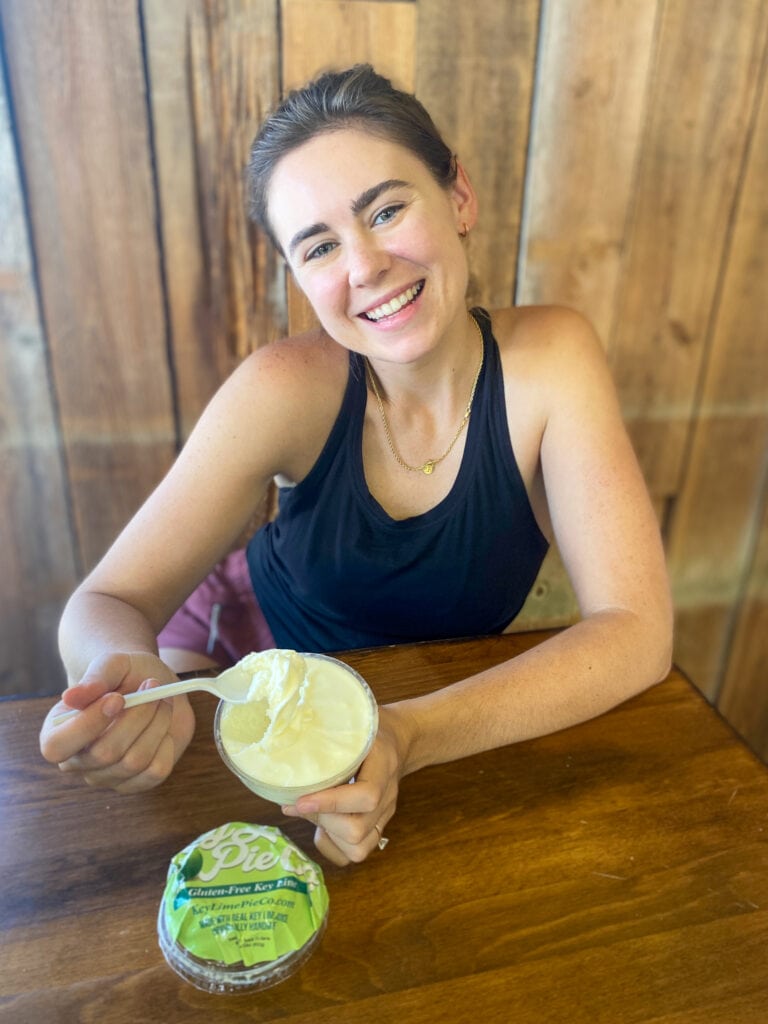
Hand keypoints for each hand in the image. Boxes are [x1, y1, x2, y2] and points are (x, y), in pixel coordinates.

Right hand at [39, 651, 194, 793]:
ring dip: (156, 724)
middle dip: (136, 716)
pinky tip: (163, 725)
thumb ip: (93, 679)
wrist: (152, 686)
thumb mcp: (111, 665)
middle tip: (152, 685)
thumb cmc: (124, 675)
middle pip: (105, 754)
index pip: (56, 746)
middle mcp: (78, 761)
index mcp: (57, 732)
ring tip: (161, 700)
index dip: (88, 724)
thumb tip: (70, 696)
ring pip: (134, 762)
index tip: (118, 697)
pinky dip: (166, 744)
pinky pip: (155, 772)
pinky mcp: (136, 782)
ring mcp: (106, 776)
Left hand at [282, 706, 403, 865]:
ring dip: (328, 835)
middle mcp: (387, 797)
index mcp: (384, 766)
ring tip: (311, 813)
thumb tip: (285, 755)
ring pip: (358, 848)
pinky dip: (334, 846)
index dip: (330, 803)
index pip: (366, 796)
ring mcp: (384, 815)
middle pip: (357, 830)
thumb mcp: (353, 723)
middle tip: (299, 802)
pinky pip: (357, 853)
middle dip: (322, 819)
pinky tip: (322, 827)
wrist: (400, 739)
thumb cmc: (370, 727)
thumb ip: (326, 737)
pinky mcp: (377, 826)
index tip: (300, 800)